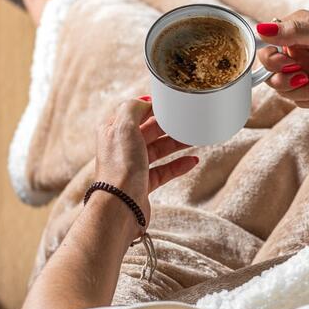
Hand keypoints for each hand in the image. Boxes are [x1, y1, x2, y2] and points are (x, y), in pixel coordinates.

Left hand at [94, 98, 198, 228]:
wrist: (120, 207)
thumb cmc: (120, 167)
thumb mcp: (123, 127)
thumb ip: (133, 108)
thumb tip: (145, 101)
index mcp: (113, 131)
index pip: (135, 112)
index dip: (153, 107)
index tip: (172, 104)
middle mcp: (121, 147)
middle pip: (149, 130)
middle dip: (169, 125)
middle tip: (188, 121)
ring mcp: (132, 166)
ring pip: (159, 149)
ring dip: (177, 143)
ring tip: (195, 138)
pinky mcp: (143, 184)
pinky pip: (164, 170)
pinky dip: (178, 165)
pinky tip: (193, 161)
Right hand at [256, 10, 308, 106]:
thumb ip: (294, 32)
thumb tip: (260, 29)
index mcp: (300, 26)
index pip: (267, 42)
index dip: (273, 58)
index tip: (288, 64)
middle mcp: (300, 46)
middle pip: (271, 68)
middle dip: (285, 79)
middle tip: (304, 78)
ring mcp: (307, 67)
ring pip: (283, 87)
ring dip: (302, 91)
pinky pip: (299, 99)